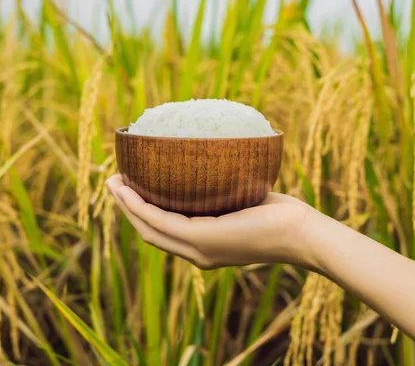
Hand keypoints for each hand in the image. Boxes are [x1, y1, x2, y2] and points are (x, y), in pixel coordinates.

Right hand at [105, 174, 316, 269]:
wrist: (302, 233)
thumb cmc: (283, 216)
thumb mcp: (246, 200)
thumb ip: (227, 191)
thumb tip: (218, 162)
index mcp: (206, 246)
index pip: (167, 231)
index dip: (143, 212)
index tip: (131, 188)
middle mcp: (197, 253)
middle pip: (150, 230)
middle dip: (127, 207)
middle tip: (113, 181)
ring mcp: (199, 249)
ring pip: (148, 227)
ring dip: (126, 204)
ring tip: (112, 181)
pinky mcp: (203, 239)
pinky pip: (160, 220)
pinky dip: (138, 205)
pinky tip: (127, 188)